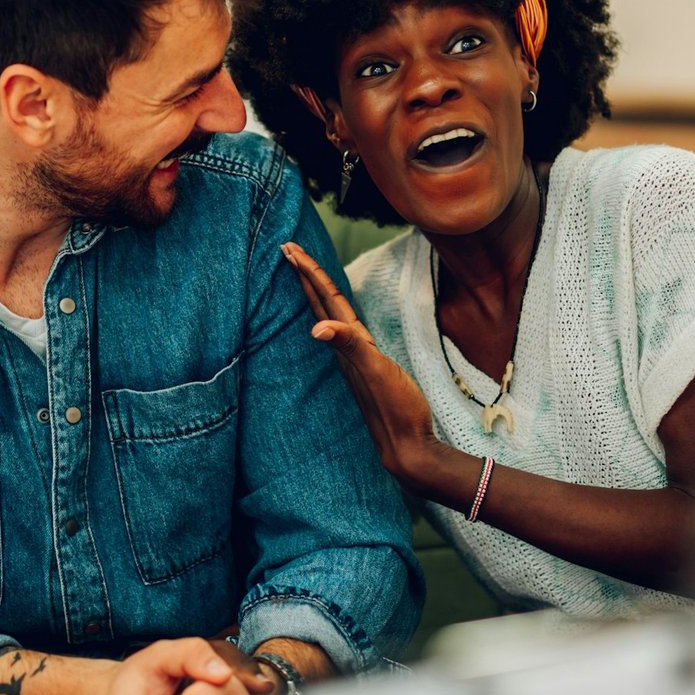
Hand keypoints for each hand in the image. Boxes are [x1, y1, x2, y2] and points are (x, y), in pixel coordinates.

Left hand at [281, 241, 441, 491]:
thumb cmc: (395, 408)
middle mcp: (345, 349)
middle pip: (320, 303)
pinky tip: (338, 319)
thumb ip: (350, 346)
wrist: (407, 446)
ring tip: (305, 273)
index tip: (290, 248)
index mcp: (347, 343)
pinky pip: (345, 332)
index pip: (325, 299)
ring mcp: (354, 359)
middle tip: (287, 248)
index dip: (309, 272)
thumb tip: (317, 327)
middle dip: (304, 274)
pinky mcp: (366, 369)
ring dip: (316, 292)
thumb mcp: (375, 372)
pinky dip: (337, 316)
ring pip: (329, 316)